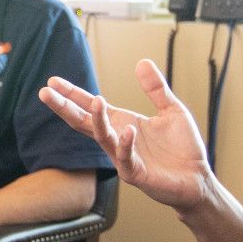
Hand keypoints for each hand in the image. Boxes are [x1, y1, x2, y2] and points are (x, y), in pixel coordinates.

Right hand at [39, 60, 211, 214]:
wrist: (197, 179)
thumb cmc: (183, 149)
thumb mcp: (171, 110)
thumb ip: (155, 89)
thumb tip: (142, 62)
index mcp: (121, 123)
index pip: (89, 107)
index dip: (72, 94)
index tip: (53, 81)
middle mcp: (117, 139)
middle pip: (83, 122)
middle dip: (64, 107)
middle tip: (45, 92)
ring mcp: (123, 157)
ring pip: (102, 137)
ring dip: (97, 119)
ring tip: (95, 100)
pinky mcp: (135, 173)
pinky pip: (125, 157)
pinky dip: (125, 143)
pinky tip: (128, 129)